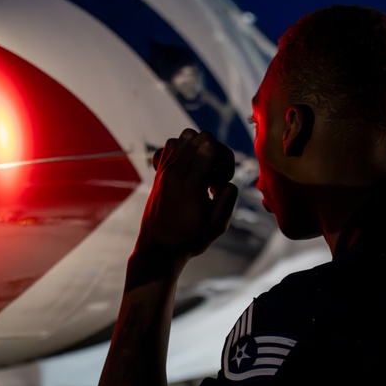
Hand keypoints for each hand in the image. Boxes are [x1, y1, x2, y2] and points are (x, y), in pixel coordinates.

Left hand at [136, 129, 238, 262]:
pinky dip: (181, 151)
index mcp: (191, 184)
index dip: (224, 156)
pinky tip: (187, 170)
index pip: (208, 144)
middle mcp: (175, 172)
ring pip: (182, 137)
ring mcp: (164, 171)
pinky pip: (169, 147)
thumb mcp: (218, 225)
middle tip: (213, 174)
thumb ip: (228, 198)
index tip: (221, 179)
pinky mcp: (158, 173)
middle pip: (197, 136)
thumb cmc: (189, 239)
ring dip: (197, 148)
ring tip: (201, 170)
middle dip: (213, 149)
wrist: (158, 249)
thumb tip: (228, 181)